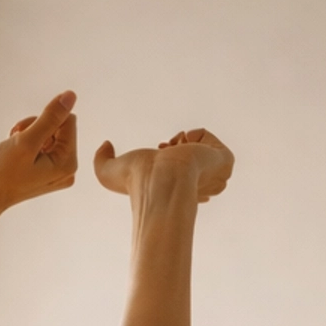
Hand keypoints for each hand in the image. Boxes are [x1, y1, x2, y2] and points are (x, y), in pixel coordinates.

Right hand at [0, 91, 77, 213]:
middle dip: (37, 127)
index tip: (26, 134)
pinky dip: (26, 141)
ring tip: (13, 146)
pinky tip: (13, 150)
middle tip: (18, 141)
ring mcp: (53, 171)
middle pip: (60, 126)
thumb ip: (50, 118)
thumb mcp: (27, 142)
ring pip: (49, 132)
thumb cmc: (0, 175)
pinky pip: (41, 143)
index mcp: (67, 164)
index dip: (45, 120)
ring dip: (29, 132)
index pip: (68, 120)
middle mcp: (64, 169)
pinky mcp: (42, 170)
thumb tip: (70, 96)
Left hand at [93, 127, 233, 203]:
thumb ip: (101, 159)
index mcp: (178, 190)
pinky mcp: (224, 163)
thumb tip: (104, 144)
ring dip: (186, 141)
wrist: (161, 181)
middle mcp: (197, 185)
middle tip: (166, 150)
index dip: (168, 152)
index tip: (158, 151)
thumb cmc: (136, 183)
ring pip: (201, 146)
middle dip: (178, 147)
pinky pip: (211, 140)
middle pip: (190, 154)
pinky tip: (187, 146)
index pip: (178, 166)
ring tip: (176, 149)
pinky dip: (198, 135)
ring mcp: (212, 176)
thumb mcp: (109, 171)